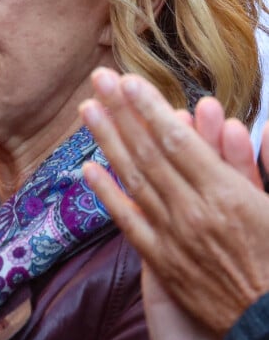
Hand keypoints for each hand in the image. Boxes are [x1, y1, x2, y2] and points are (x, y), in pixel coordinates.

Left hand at [79, 68, 268, 335]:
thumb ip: (261, 165)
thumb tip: (260, 126)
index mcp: (227, 195)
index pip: (178, 140)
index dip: (150, 108)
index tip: (130, 82)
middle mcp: (193, 212)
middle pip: (148, 152)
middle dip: (123, 112)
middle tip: (99, 79)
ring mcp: (172, 237)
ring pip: (134, 179)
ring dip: (108, 142)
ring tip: (88, 110)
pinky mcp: (161, 261)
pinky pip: (128, 222)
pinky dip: (108, 194)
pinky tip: (88, 169)